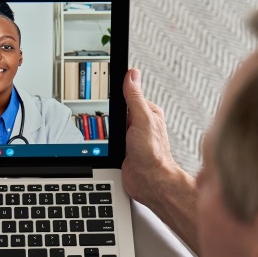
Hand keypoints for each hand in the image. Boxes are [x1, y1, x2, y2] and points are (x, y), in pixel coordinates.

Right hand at [122, 68, 199, 251]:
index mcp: (148, 112)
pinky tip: (107, 141)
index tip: (107, 82)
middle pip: (119, 109)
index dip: (118, 90)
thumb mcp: (141, 119)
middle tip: (105, 109)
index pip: (129, 94)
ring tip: (108, 127)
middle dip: (112, 110)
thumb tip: (132, 74)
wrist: (149, 183)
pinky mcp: (125, 150)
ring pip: (114, 125)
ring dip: (109, 127)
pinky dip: (107, 139)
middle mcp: (141, 123)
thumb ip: (135, 97)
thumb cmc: (152, 154)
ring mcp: (132, 137)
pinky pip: (112, 139)